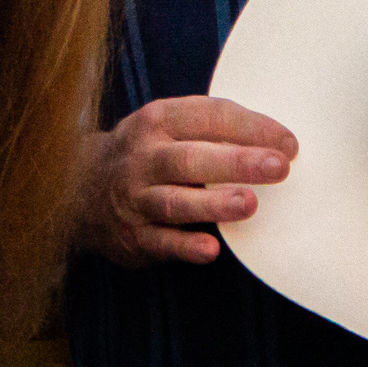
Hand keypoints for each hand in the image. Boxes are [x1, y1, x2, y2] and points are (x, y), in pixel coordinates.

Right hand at [72, 95, 297, 266]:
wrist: (79, 189)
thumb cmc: (147, 154)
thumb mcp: (167, 127)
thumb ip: (212, 128)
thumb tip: (279, 141)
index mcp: (157, 120)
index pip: (207, 116)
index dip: (250, 127)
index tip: (289, 144)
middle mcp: (143, 157)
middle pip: (189, 158)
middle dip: (235, 162)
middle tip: (278, 167)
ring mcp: (135, 197)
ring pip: (173, 201)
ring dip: (212, 204)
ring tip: (248, 204)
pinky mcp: (132, 235)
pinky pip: (160, 242)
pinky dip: (185, 247)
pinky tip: (211, 250)